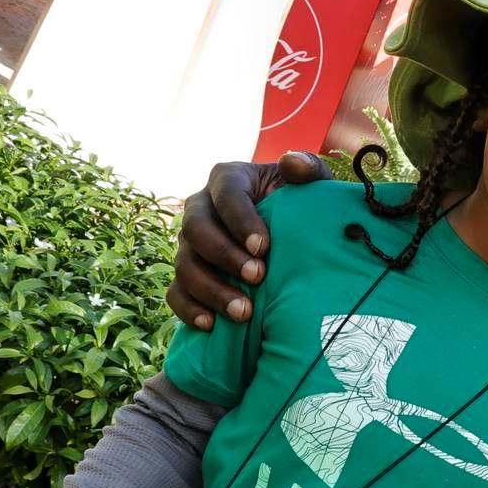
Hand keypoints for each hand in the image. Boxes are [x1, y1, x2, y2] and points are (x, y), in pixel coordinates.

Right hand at [165, 152, 326, 329]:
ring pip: (184, 264)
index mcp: (228, 179)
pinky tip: (212, 325)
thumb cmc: (301, 207)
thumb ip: (308, 168)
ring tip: (243, 312)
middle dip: (225, 255)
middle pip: (195, 229)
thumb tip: (291, 162)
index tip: (264, 247)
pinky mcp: (187, 274)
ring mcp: (190, 244)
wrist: (293, 241)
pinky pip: (175, 293)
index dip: (240, 219)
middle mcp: (201, 208)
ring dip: (211, 290)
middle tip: (258, 277)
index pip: (225, 193)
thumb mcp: (312, 186)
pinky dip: (188, 310)